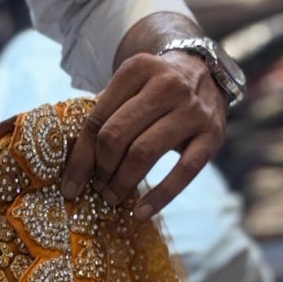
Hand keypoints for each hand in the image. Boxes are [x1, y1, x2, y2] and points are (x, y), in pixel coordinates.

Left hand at [62, 37, 226, 216]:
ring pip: (144, 153)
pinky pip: (183, 172)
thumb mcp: (130, 87)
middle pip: (117, 136)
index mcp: (137, 69)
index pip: (97, 120)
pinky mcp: (212, 135)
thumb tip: (72, 165)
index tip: (70, 186)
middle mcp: (167, 84)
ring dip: (122, 182)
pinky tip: (140, 213)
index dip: (80, 158)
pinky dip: (160, 197)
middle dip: (100, 170)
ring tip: (113, 197)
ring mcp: (192, 109)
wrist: (206, 73)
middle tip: (97, 188)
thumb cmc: (155, 89)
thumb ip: (104, 114)